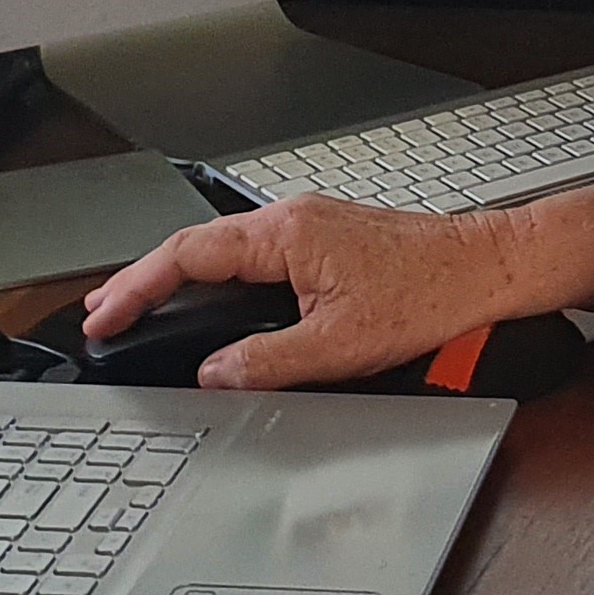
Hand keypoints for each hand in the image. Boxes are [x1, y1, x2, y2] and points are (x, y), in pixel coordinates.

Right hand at [78, 195, 546, 390]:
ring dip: (181, 279)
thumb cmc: (431, 295)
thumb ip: (267, 363)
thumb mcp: (340, 346)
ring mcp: (310, 226)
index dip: (136, 287)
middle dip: (145, 281)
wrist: (489, 270)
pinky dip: (219, 279)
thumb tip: (215, 375)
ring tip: (143, 309)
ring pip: (226, 250)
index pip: (187, 255)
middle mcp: (293, 219)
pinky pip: (255, 256)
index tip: (104, 315)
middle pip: (197, 247)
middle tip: (105, 314)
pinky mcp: (327, 241)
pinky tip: (211, 300)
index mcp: (286, 234)